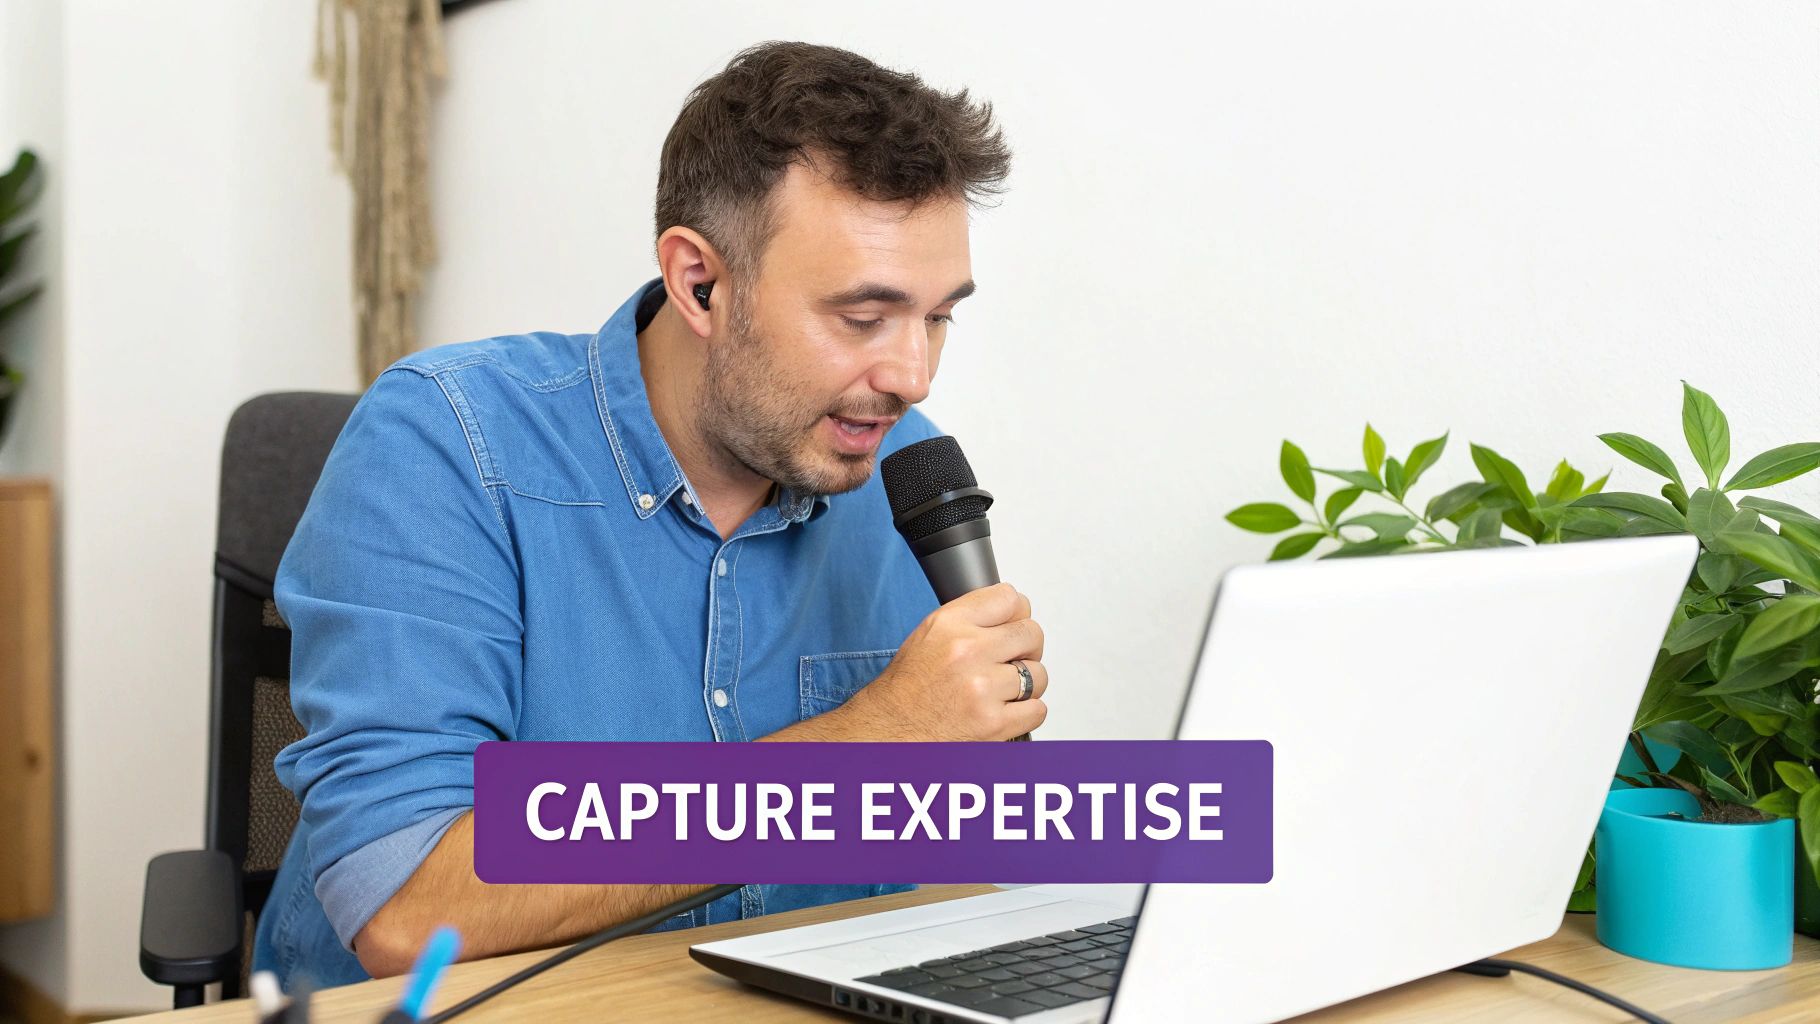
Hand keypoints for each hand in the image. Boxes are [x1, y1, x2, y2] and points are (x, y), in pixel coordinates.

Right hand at [845, 582, 1047, 740]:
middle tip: (1012, 660)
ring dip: (1027, 684)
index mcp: (950, 624)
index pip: (1010, 599)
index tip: (1014, 624)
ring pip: (1039, 675)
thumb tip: (1014, 613)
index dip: (1018, 614)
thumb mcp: (930, 634)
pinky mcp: (993, 724)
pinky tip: (1005, 710)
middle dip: (1027, 649)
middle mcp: (966, 651)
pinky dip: (1027, 712)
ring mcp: (982, 689)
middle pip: (1031, 634)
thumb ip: (971, 619)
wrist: (889, 731)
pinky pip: (1037, 709)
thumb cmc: (908, 688)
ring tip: (1003, 690)